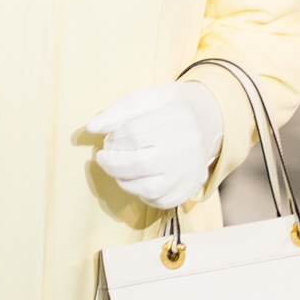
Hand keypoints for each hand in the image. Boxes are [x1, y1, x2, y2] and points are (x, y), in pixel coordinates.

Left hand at [87, 81, 222, 209]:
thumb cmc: (169, 107)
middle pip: (140, 165)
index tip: (109, 139)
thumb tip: (91, 128)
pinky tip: (137, 180)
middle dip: (112, 164)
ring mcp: (191, 171)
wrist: (207, 120)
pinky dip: (142, 195)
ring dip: (124, 181)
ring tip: (118, 169)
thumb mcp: (147, 98)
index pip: (134, 135)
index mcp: (176, 117)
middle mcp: (187, 146)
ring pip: (150, 189)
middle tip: (103, 157)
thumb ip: (118, 110)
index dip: (114, 139)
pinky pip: (162, 201)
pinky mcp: (192, 187)